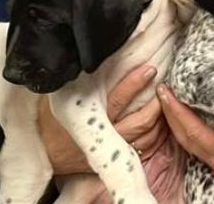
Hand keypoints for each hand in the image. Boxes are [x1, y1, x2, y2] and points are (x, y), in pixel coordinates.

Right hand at [42, 64, 166, 175]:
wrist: (47, 154)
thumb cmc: (50, 121)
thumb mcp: (54, 96)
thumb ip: (70, 81)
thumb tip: (81, 56)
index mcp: (90, 113)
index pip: (118, 98)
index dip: (135, 84)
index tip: (149, 70)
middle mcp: (104, 132)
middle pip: (138, 121)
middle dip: (155, 105)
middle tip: (165, 89)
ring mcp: (111, 147)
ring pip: (144, 137)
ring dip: (159, 122)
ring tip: (166, 104)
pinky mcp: (114, 157)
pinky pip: (142, 149)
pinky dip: (154, 138)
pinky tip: (161, 126)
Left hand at [157, 83, 213, 188]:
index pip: (196, 132)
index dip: (179, 111)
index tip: (167, 91)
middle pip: (185, 137)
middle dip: (170, 113)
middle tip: (162, 88)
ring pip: (188, 141)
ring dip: (176, 119)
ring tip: (169, 96)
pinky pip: (196, 144)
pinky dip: (187, 126)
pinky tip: (184, 113)